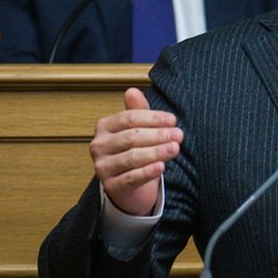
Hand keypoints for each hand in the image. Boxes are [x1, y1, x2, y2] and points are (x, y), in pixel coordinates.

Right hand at [89, 88, 182, 216]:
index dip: (153, 118)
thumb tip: (132, 90)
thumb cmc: (135, 150)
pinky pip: (131, 178)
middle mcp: (99, 145)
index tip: (173, 120)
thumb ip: (138, 111)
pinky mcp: (111, 186)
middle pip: (131, 137)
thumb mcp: (138, 129)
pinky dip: (147, 172)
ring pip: (132, 157)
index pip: (129, 118)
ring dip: (156, 152)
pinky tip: (161, 167)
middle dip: (158, 135)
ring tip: (175, 148)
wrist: (130, 186)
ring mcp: (103, 167)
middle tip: (179, 135)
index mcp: (105, 126)